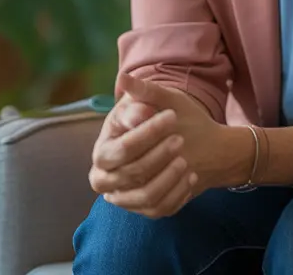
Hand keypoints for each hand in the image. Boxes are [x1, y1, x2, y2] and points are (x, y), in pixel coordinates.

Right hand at [89, 86, 189, 218]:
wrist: (181, 141)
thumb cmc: (161, 117)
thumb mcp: (155, 100)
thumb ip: (141, 93)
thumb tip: (125, 82)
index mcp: (102, 150)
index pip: (121, 148)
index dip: (147, 133)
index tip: (171, 117)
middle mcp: (106, 178)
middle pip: (132, 173)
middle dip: (159, 156)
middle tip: (180, 140)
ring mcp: (124, 198)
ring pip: (145, 196)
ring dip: (168, 178)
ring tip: (185, 161)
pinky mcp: (143, 210)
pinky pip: (160, 209)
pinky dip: (177, 193)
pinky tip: (190, 176)